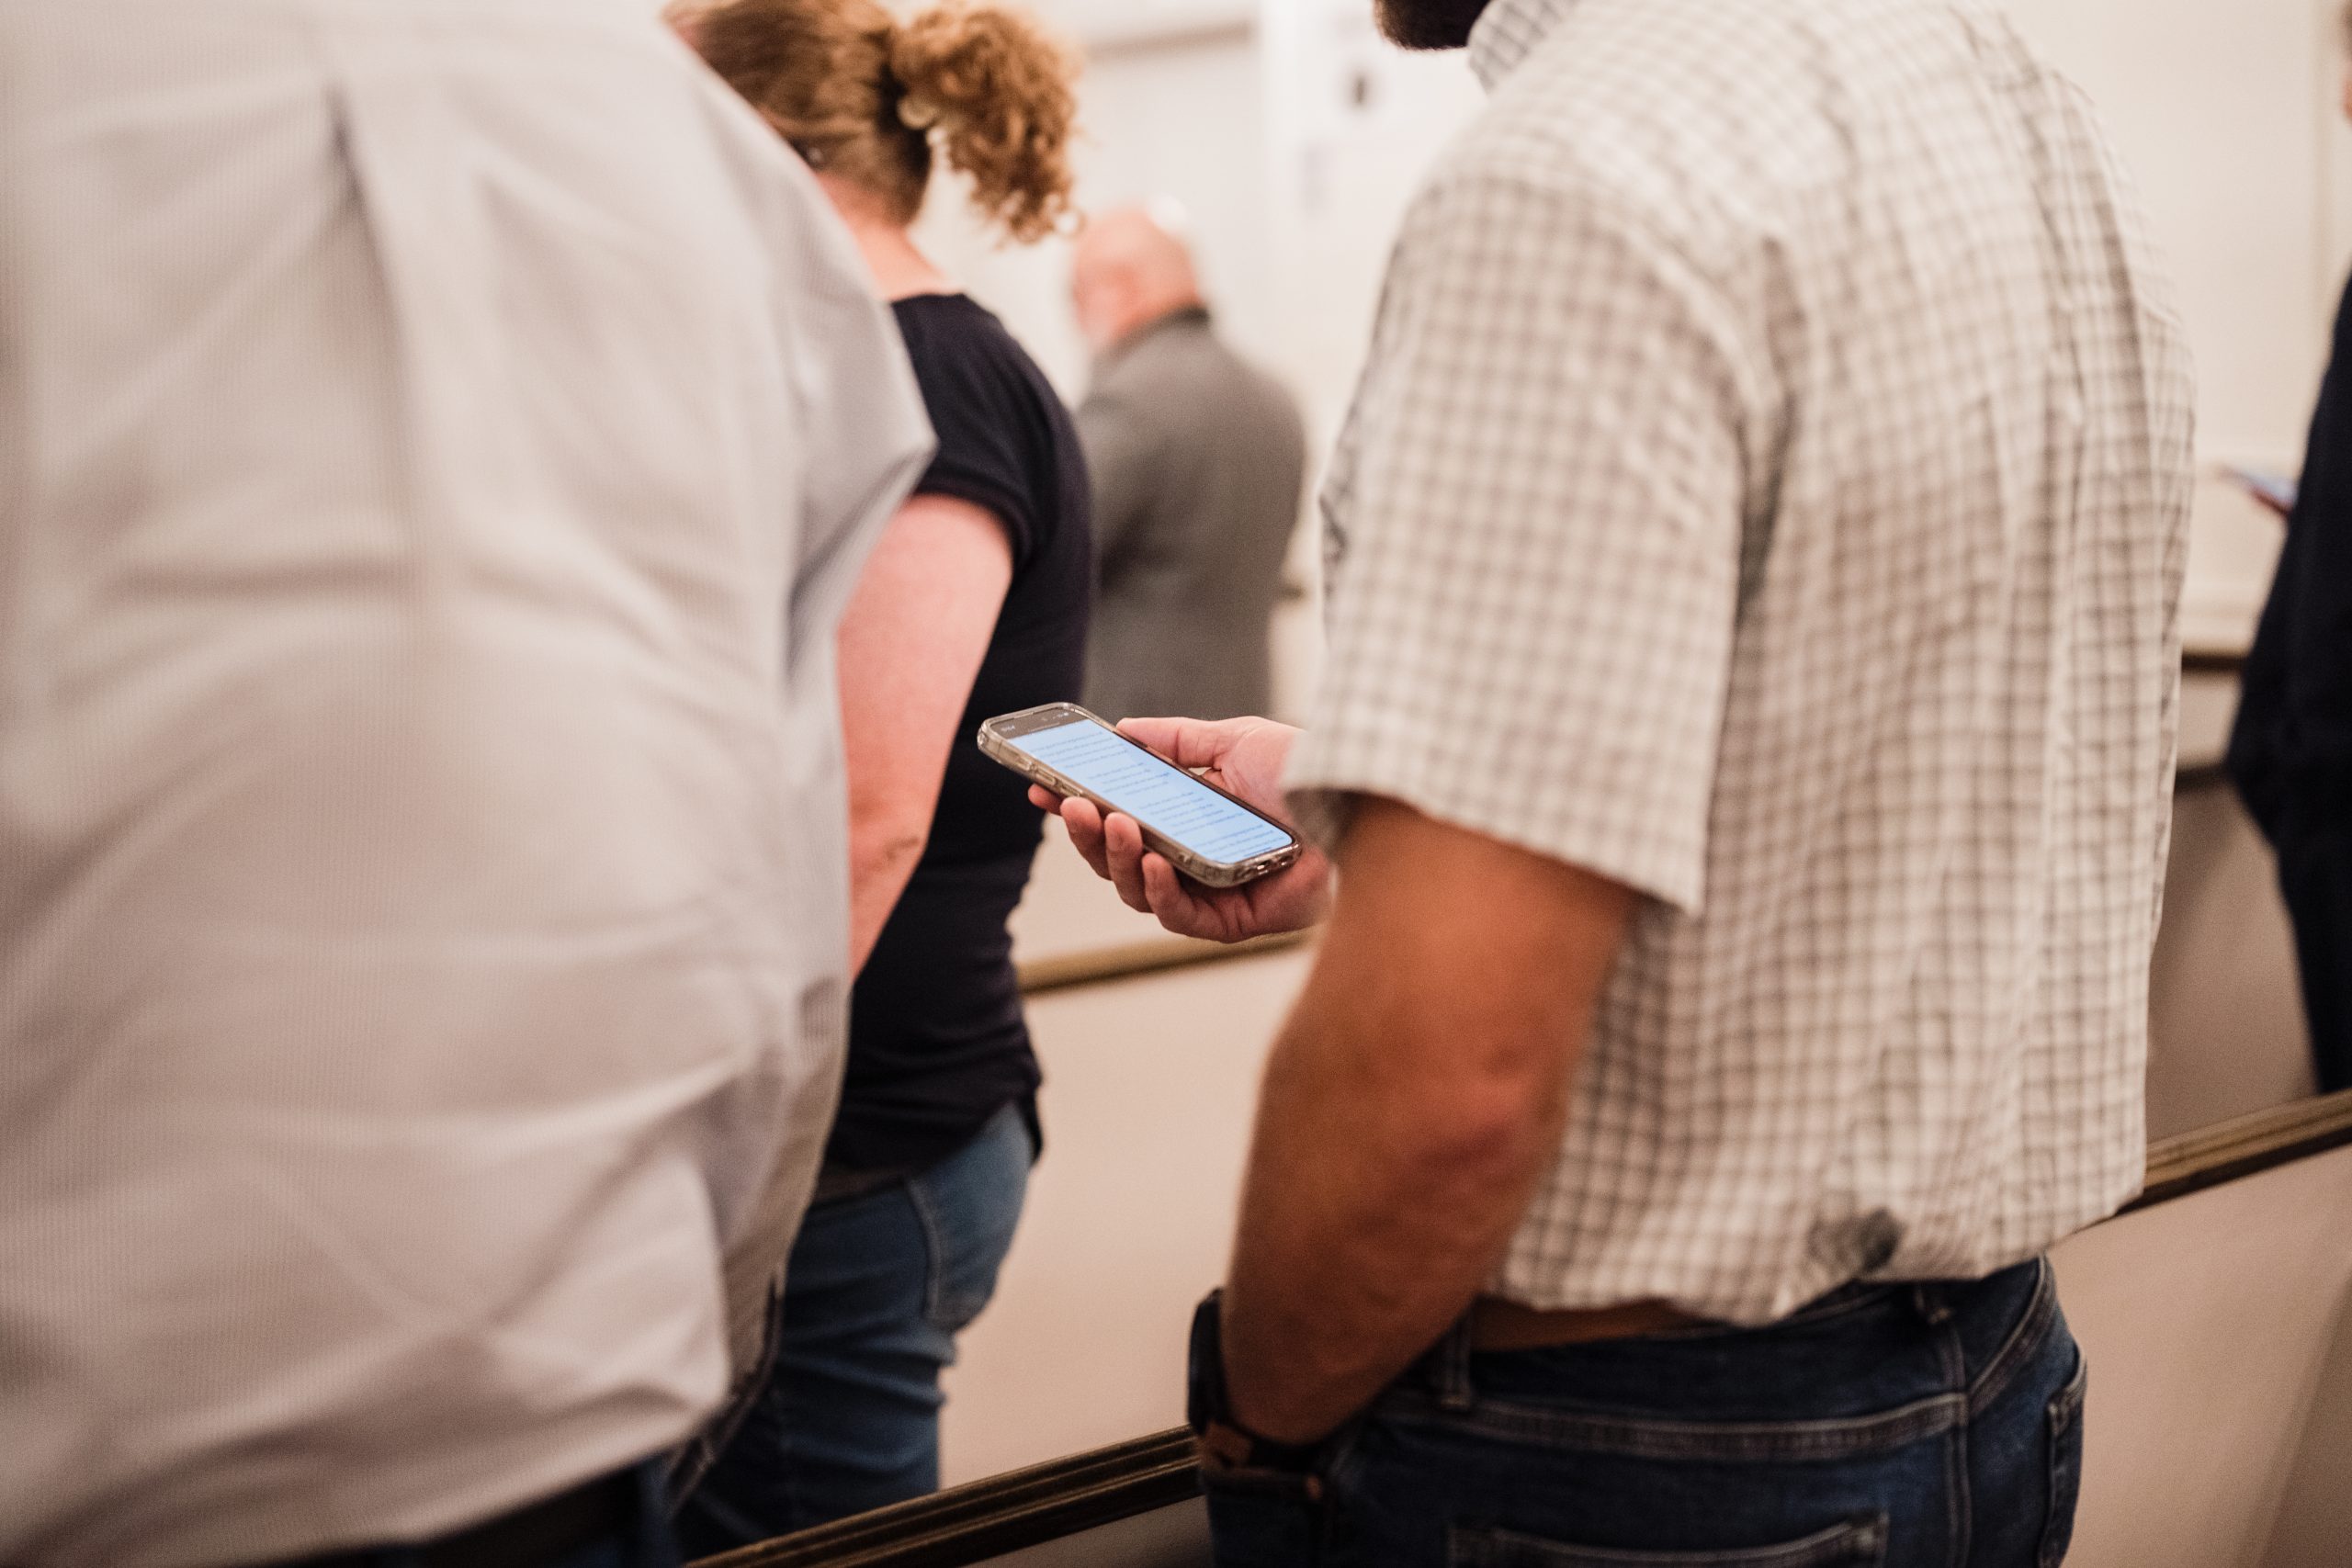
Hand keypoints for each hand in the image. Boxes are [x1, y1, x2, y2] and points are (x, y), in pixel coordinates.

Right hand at [1029, 716, 1332, 943]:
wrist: (1359, 799)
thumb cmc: (1306, 773)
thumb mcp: (1232, 741)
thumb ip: (1176, 740)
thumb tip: (1124, 730)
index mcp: (1186, 820)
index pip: (1117, 820)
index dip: (1078, 808)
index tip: (1041, 787)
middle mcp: (1191, 859)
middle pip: (1118, 861)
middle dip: (1086, 834)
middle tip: (1067, 803)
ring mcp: (1209, 892)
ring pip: (1138, 890)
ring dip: (1118, 858)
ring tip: (1115, 823)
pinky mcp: (1234, 921)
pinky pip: (1180, 918)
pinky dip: (1161, 891)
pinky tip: (1157, 863)